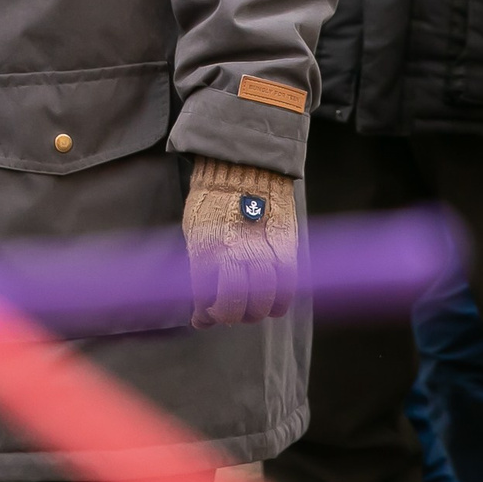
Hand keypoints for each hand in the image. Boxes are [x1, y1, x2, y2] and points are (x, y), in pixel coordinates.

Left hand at [182, 159, 297, 327]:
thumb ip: (199, 266)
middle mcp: (236, 256)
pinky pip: (288, 288)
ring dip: (255, 311)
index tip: (204, 314)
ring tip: (250, 304)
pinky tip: (271, 297)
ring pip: (264, 304)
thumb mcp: (195, 230)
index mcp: (207, 252)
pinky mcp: (286, 248)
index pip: (206, 302)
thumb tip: (200, 301)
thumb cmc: (213, 198)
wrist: (244, 165)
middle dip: (230, 315)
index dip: (205, 314)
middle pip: (236, 309)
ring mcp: (264, 253)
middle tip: (228, 310)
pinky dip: (280, 300)